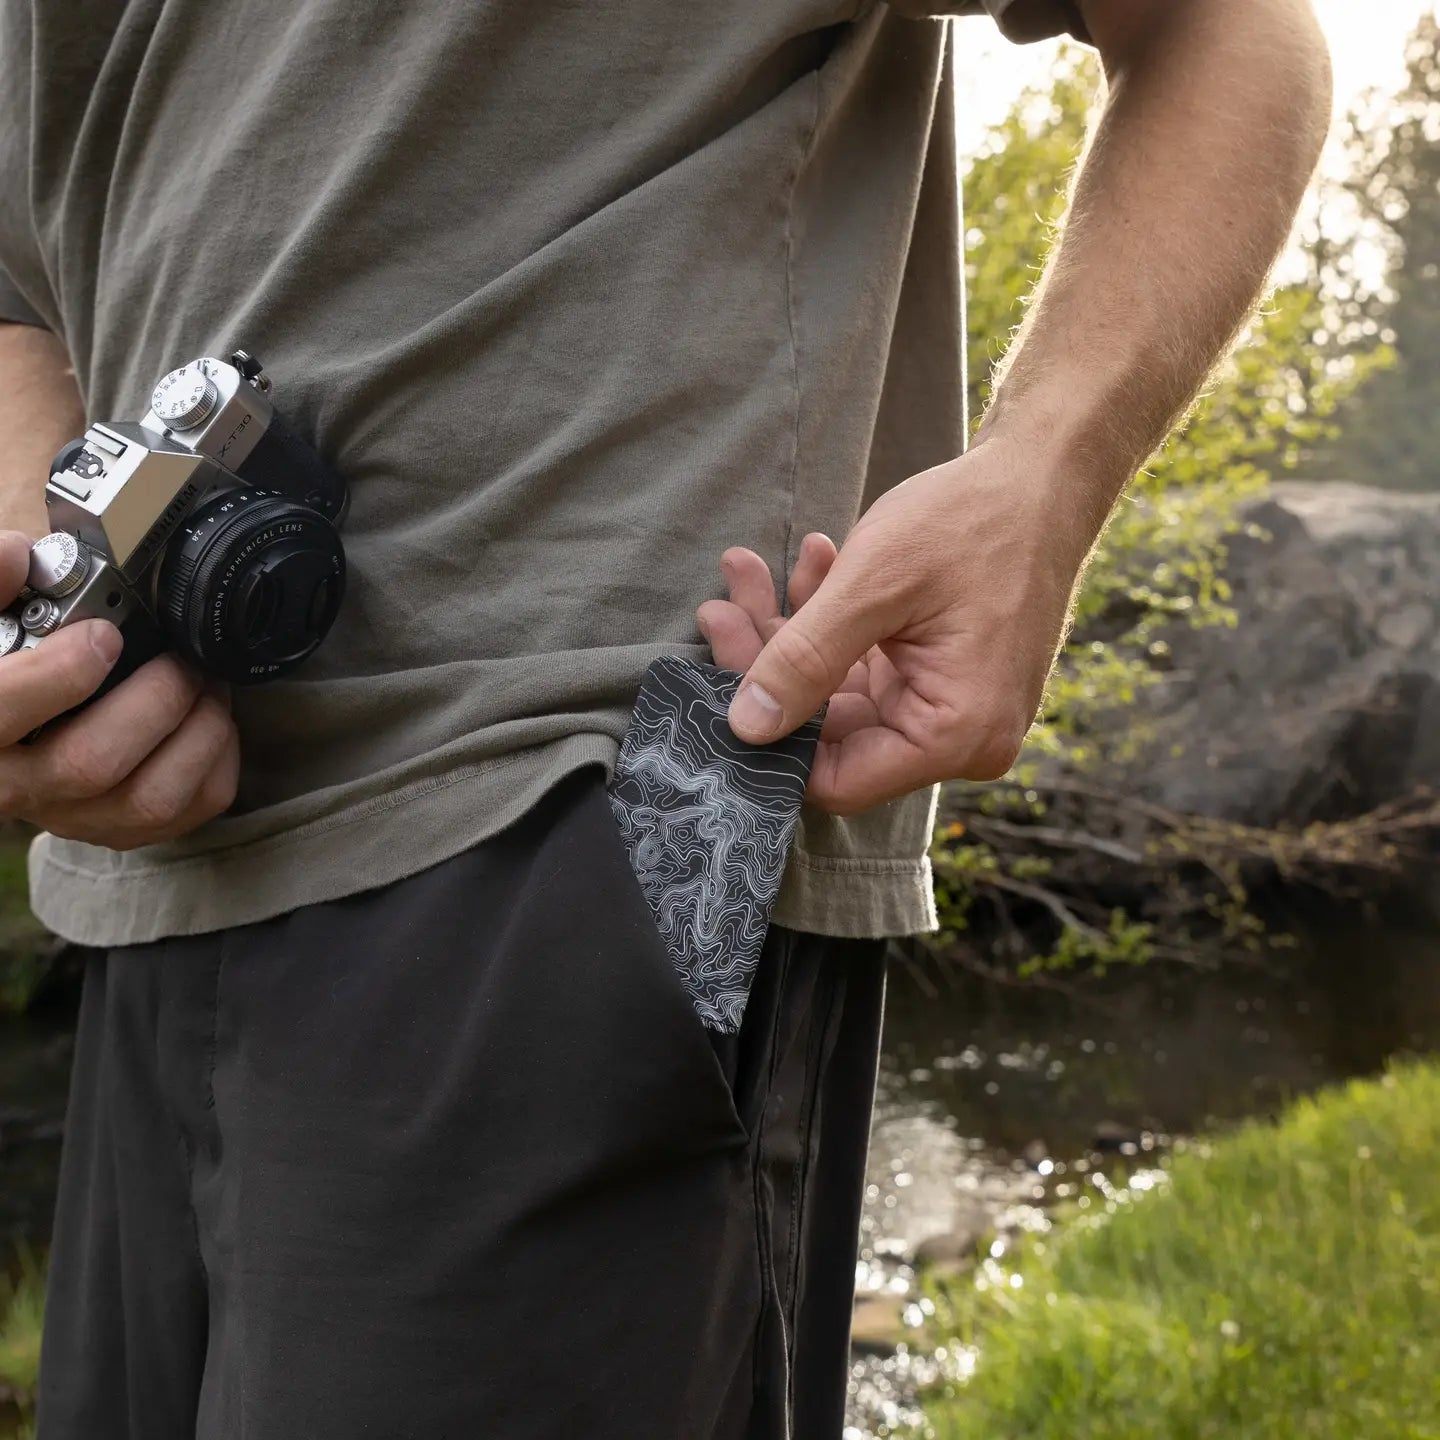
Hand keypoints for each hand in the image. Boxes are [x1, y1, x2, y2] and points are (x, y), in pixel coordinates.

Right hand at [0, 532, 239, 848]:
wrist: (10, 738)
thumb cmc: (5, 670)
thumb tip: (15, 553)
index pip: (0, 712)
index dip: (57, 677)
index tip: (102, 634)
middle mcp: (15, 785)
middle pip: (91, 763)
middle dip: (154, 701)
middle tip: (177, 659)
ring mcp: (71, 816)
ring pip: (151, 798)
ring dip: (197, 732)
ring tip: (204, 684)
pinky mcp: (119, 829)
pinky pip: (189, 809)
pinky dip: (216, 760)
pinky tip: (208, 720)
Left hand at [698, 440, 1097, 814]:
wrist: (1046, 477)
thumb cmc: (975, 521)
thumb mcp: (875, 584)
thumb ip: (805, 660)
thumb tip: (745, 727)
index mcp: (955, 735)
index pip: (836, 779)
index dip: (770, 739)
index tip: (716, 679)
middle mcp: (958, 739)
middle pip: (829, 733)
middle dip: (768, 665)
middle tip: (720, 604)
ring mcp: (949, 708)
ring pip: (837, 694)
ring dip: (789, 633)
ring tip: (746, 568)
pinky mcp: (938, 677)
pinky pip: (864, 667)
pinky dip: (829, 622)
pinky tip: (809, 562)